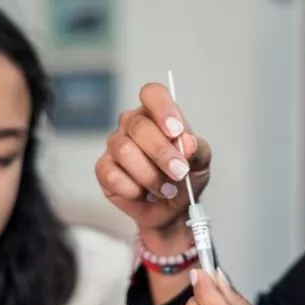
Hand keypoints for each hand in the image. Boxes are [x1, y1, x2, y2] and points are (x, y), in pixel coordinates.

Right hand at [95, 83, 211, 231]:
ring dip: (151, 176)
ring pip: (125, 151)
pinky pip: (113, 175)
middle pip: (139, 126)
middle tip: (179, 172)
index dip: (163, 109)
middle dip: (162, 153)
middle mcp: (133, 124)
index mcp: (157, 114)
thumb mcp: (201, 163)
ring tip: (167, 189)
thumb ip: (198, 149)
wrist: (172, 211)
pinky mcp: (103, 168)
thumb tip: (187, 142)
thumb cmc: (184, 179)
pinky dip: (133, 189)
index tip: (176, 131)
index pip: (152, 93)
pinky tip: (144, 194)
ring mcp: (115, 145)